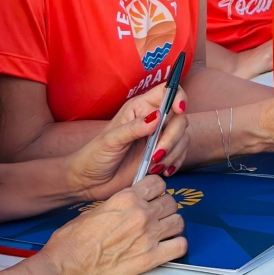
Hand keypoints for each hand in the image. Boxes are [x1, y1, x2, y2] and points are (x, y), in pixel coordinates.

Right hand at [38, 175, 185, 274]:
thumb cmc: (70, 244)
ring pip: (178, 222)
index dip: (155, 189)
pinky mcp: (151, 259)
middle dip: (164, 207)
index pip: (157, 184)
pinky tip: (168, 247)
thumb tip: (124, 205)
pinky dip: (177, 245)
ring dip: (171, 225)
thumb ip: (115, 205)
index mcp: (126, 199)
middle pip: (170, 202)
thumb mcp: (91, 212)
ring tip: (162, 231)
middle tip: (156, 215)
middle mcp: (141, 214)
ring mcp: (149, 237)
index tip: (152, 195)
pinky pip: (180, 246)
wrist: (66, 271)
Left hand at [62, 87, 190, 200]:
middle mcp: (153, 120)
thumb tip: (157, 117)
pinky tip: (161, 171)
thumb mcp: (110, 141)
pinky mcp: (163, 155)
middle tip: (156, 155)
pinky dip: (175, 163)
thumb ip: (133, 128)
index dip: (177, 96)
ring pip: (183, 137)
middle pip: (180, 118)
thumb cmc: (95, 156)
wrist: (91, 182)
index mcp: (139, 108)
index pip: (166, 92)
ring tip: (153, 166)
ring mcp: (159, 138)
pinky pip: (181, 154)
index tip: (178, 110)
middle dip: (172, 138)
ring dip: (173, 153)